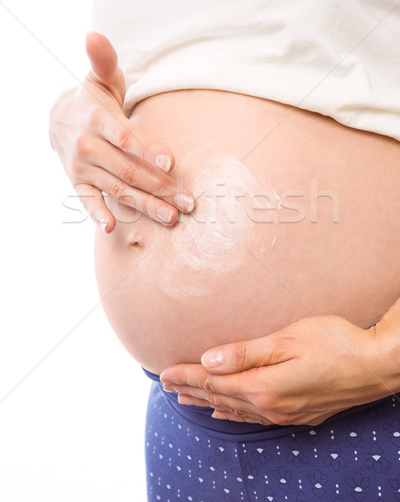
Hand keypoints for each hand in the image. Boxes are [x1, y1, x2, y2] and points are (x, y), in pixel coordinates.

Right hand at [49, 31, 193, 231]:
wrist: (58, 118)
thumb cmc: (92, 98)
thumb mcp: (99, 78)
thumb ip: (103, 60)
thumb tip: (93, 33)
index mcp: (97, 119)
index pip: (126, 137)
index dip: (148, 150)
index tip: (171, 163)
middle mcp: (88, 146)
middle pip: (128, 169)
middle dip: (160, 186)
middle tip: (187, 201)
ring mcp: (81, 167)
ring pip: (117, 189)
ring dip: (144, 205)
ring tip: (171, 217)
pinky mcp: (77, 182)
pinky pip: (87, 201)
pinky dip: (97, 214)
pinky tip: (112, 228)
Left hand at [160, 315, 395, 425]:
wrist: (376, 365)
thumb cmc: (334, 343)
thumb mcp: (287, 340)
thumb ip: (245, 353)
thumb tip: (208, 360)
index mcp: (264, 386)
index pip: (214, 383)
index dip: (187, 376)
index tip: (163, 372)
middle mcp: (271, 405)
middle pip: (220, 398)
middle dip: (190, 390)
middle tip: (164, 384)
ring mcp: (285, 413)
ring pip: (235, 409)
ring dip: (208, 402)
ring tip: (185, 399)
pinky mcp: (298, 413)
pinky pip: (254, 416)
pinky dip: (233, 413)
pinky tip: (225, 412)